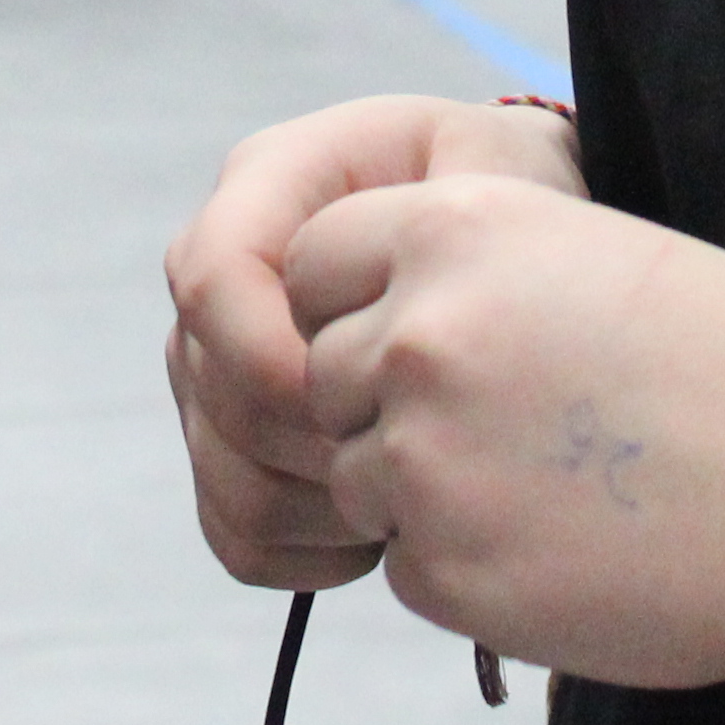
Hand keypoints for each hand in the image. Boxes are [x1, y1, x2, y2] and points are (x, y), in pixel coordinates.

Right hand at [165, 94, 585, 589]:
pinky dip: (313, 556)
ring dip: (329, 508)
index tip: (385, 396)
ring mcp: (214, 369)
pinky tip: (391, 529)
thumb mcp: (505, 168)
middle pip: (220, 394)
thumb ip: (454, 209)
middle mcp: (221, 279)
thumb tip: (387, 326)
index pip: (211, 277)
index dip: (278, 354)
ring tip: (423, 491)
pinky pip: (240, 535)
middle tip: (433, 456)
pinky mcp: (231, 448)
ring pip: (227, 478)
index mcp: (265, 185)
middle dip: (326, 447)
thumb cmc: (513, 196)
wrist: (505, 246)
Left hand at [283, 168, 724, 688]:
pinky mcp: (447, 573)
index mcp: (456, 229)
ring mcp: (423, 461)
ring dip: (429, 491)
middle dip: (389, 404)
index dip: (359, 304)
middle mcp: (418, 335)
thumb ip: (474, 272)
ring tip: (558, 490)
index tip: (427, 338)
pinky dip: (468, 568)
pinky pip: (407, 568)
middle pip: (323, 376)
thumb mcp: (599, 256)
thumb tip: (382, 317)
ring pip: (360, 477)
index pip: (312, 260)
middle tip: (512, 430)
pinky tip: (571, 551)